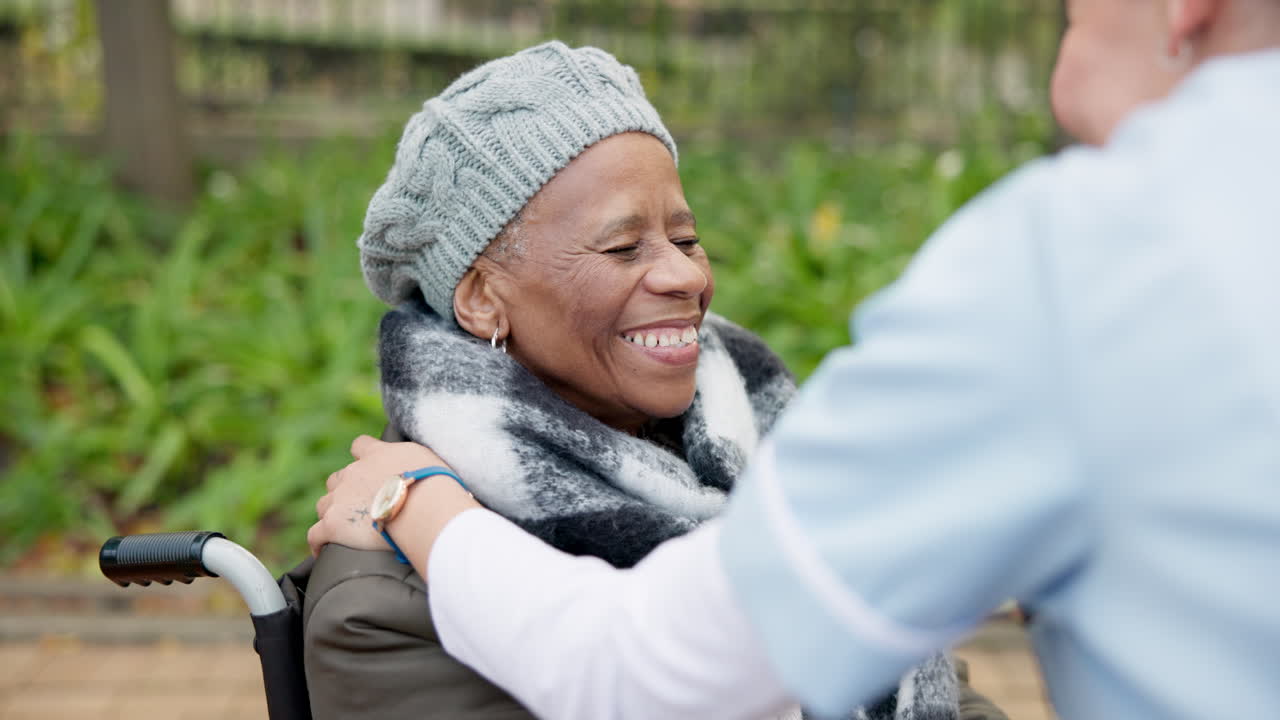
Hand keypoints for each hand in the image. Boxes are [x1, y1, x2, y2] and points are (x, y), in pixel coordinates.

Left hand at [307, 434, 450, 555]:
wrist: (423, 507)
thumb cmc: (435, 484)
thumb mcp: (427, 459)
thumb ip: (413, 460)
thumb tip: (418, 468)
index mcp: (376, 455)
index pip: (360, 446)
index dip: (362, 456)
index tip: (368, 466)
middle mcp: (353, 473)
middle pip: (338, 478)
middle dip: (346, 490)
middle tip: (363, 506)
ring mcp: (340, 499)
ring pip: (324, 504)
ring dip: (333, 513)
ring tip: (346, 528)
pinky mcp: (333, 525)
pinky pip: (315, 534)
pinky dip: (318, 542)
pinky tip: (322, 550)